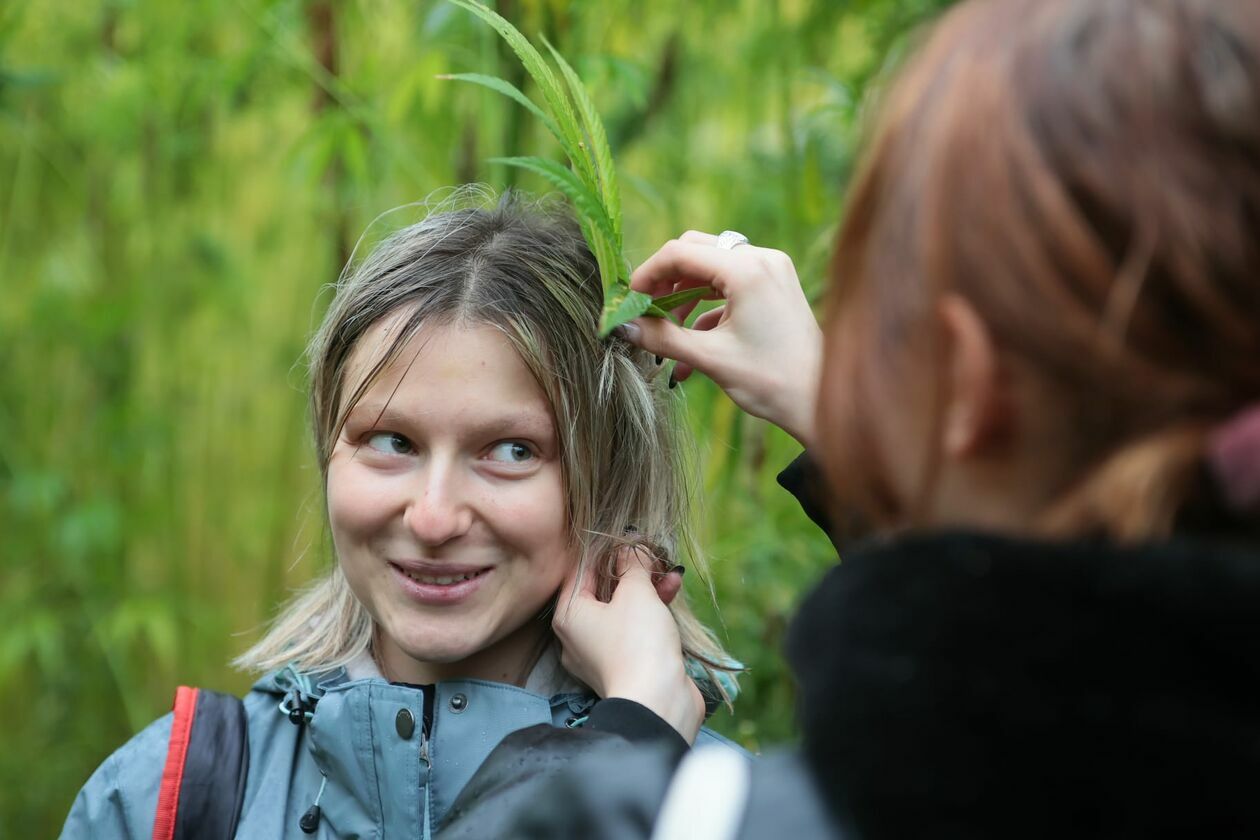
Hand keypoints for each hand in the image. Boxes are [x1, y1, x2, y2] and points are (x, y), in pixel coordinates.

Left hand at [552, 547, 703, 743]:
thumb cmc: (638, 643)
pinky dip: (650, 608)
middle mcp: (578, 634)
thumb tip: (629, 547)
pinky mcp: (624, 662)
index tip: (627, 535)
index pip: (580, 569)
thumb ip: (632, 564)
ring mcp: (601, 651)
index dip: (605, 548)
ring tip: (669, 569)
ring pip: (621, 607)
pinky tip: (672, 589)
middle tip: (651, 552)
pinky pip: (633, 627)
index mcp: (569, 615)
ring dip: (646, 586)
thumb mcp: (636, 592)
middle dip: (631, 568)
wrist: (658, 703)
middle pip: (602, 588)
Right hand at [615, 231, 821, 448]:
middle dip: (665, 282)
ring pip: (711, 268)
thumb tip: (622, 327)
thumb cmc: (772, 381)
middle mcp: (762, 259)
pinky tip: (692, 346)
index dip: (648, 274)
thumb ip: (663, 337)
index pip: (681, 252)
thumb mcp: (710, 358)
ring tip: (667, 335)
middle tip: (645, 313)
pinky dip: (706, 309)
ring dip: (684, 297)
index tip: (629, 301)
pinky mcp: (775, 287)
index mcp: (748, 270)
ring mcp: (772, 271)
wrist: (822, 402)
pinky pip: (729, 286)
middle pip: (696, 251)